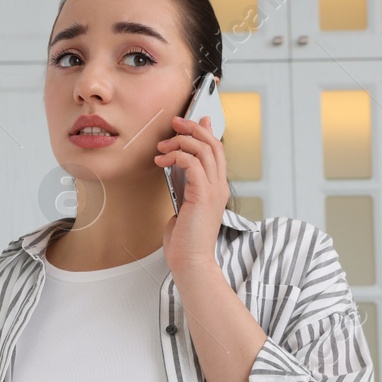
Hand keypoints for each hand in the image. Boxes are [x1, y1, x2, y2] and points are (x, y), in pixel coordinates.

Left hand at [155, 113, 229, 269]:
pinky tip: (162, 161)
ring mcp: (214, 190)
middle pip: (213, 144)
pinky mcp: (203, 195)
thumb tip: (176, 172)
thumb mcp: (183, 207)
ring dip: (181, 141)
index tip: (192, 120)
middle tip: (175, 122)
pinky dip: (176, 156)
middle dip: (194, 128)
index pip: (216, 152)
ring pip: (204, 149)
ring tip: (162, 146)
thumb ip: (184, 189)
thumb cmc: (185, 240)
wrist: (190, 261)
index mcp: (216, 188)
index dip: (206, 132)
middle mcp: (219, 186)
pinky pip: (193, 163)